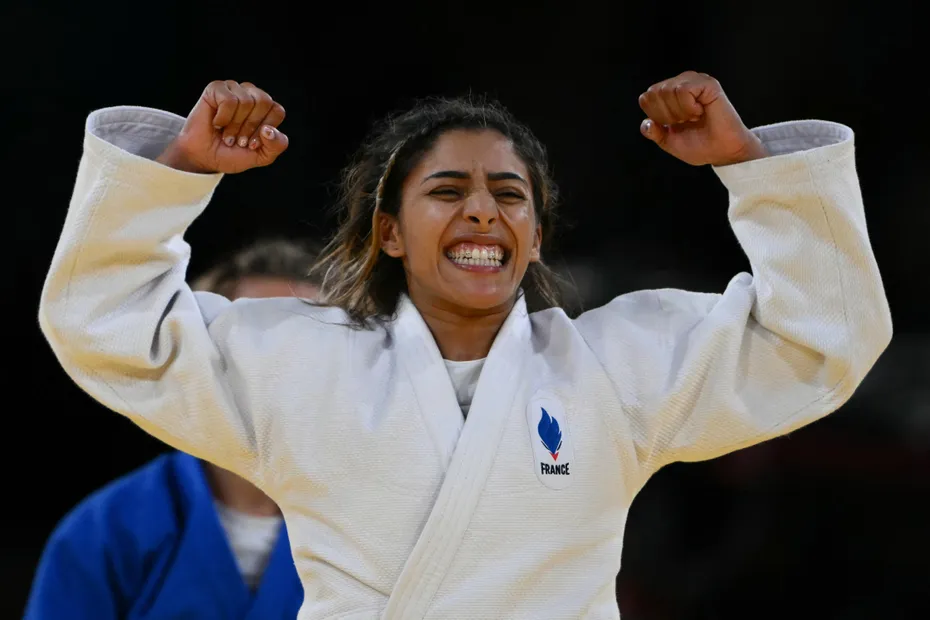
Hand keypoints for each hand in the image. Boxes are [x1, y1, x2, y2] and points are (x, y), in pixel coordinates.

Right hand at [157, 80, 288, 173]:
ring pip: (246, 101)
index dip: (265, 131)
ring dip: (235, 125)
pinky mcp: (216, 88)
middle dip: (250, 127)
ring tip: (227, 133)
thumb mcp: (261, 156)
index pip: (277, 111)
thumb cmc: (232, 153)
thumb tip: (269, 129)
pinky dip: (223, 118)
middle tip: (238, 139)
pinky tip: (217, 123)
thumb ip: (277, 145)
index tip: (251, 144)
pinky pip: (229, 100)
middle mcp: (252, 95)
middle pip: (264, 102)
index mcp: (267, 108)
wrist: (204, 157)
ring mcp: (234, 89)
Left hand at [638, 71, 766, 166]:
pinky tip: (701, 112)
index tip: (674, 125)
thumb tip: (646, 123)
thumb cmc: (700, 145)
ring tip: (695, 117)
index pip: (646, 98)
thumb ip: (654, 132)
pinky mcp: (708, 83)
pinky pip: (684, 90)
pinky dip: (689, 107)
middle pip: (654, 93)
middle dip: (667, 115)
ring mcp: (695, 81)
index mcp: (669, 95)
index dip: (656, 116)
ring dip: (679, 112)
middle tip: (686, 121)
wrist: (722, 152)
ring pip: (668, 90)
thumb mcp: (669, 141)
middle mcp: (681, 83)